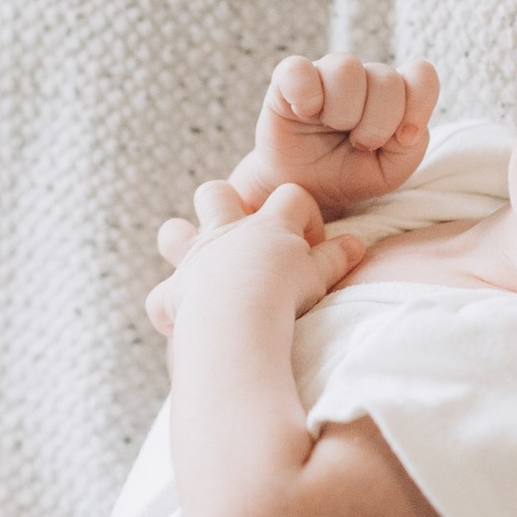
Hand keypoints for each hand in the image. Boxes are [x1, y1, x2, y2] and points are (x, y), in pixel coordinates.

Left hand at [146, 178, 358, 336]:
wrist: (238, 316)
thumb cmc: (284, 295)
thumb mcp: (319, 275)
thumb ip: (336, 258)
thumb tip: (357, 244)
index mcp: (267, 226)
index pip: (290, 196)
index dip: (304, 214)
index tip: (310, 245)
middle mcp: (224, 233)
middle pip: (216, 193)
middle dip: (224, 204)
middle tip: (245, 238)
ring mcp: (194, 260)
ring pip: (173, 232)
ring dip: (181, 242)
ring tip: (200, 266)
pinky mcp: (172, 294)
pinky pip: (159, 298)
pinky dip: (169, 309)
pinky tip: (181, 323)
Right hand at [245, 54, 440, 214]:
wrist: (305, 190)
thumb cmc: (350, 174)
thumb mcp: (390, 170)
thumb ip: (410, 146)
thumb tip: (408, 127)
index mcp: (394, 93)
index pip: (421, 74)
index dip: (419, 104)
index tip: (404, 139)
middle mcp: (363, 76)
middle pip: (386, 78)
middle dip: (377, 122)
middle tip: (360, 145)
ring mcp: (325, 73)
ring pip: (346, 68)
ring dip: (343, 111)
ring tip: (334, 129)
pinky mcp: (288, 78)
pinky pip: (298, 69)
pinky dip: (305, 95)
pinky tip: (305, 114)